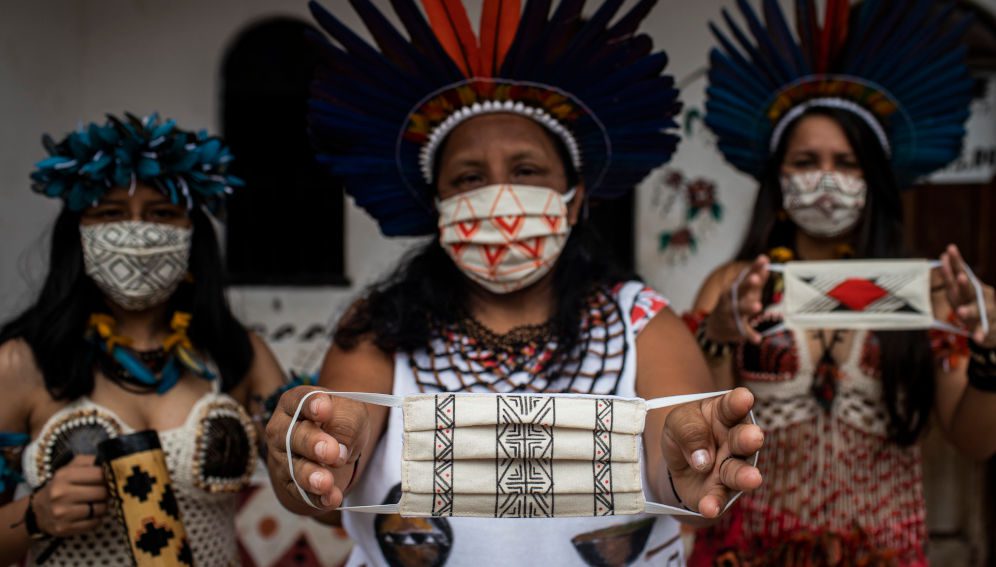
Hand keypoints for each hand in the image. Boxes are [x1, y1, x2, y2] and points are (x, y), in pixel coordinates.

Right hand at [32, 455, 107, 537]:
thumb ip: (90, 462)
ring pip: (100, 509)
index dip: (108, 477)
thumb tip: (110, 461)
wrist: (39, 511)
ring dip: (103, 506)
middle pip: (102, 492)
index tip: (108, 479)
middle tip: (103, 493)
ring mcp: (61, 513)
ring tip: (96, 503)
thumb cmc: (61, 486)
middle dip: (107, 492)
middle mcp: (61, 494)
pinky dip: (96, 519)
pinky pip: (94, 523)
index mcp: (64, 476)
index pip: (99, 474)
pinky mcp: (64, 528)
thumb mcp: (70, 468)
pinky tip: (90, 515)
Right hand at [264, 386, 368, 513]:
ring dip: (310, 476)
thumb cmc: (340, 421)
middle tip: (331, 452)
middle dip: (312, 444)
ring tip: (327, 482)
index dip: (311, 405)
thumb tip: (339, 446)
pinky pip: (302, 494)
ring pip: (294, 469)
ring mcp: (283, 459)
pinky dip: (318, 498)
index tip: (325, 409)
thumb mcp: (351, 412)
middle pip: (292, 437)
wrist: (337, 447)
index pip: (298, 401)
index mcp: (294, 403)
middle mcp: (281, 430)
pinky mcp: (290, 485)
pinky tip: (332, 499)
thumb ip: (346, 422)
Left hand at [660, 388, 762, 517]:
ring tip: (752, 479)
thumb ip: (689, 430)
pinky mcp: (720, 492)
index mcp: (724, 414)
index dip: (738, 401)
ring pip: (737, 472)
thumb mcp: (677, 421)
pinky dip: (714, 504)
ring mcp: (729, 468)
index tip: (744, 397)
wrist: (676, 462)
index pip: (732, 406)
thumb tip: (702, 457)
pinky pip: (718, 498)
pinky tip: (709, 507)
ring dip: (744, 476)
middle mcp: (734, 441)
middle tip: (754, 436)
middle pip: (742, 439)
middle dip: (748, 439)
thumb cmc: (685, 432)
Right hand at [707, 256, 769, 343]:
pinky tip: (758, 339)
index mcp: (733, 289)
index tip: (764, 259)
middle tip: (756, 279)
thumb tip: (766, 262)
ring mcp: (729, 314)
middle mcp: (729, 300)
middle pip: (738, 291)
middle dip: (747, 285)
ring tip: (758, 305)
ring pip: (738, 310)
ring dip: (747, 307)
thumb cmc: (734, 304)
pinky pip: (742, 331)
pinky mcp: (732, 329)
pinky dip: (749, 335)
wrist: (714, 327)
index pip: (744, 276)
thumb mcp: (744, 292)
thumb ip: (756, 279)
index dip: (754, 268)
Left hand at [940, 244, 995, 346]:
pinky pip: (984, 331)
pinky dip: (981, 334)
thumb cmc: (972, 306)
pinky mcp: (988, 328)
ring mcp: (985, 313)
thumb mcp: (960, 292)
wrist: (992, 327)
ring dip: (970, 311)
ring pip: (978, 311)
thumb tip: (943, 257)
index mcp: (971, 288)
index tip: (949, 249)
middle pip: (971, 290)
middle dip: (965, 284)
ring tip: (961, 312)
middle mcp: (979, 298)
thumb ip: (952, 277)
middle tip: (961, 277)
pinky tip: (977, 338)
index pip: (962, 273)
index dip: (956, 262)